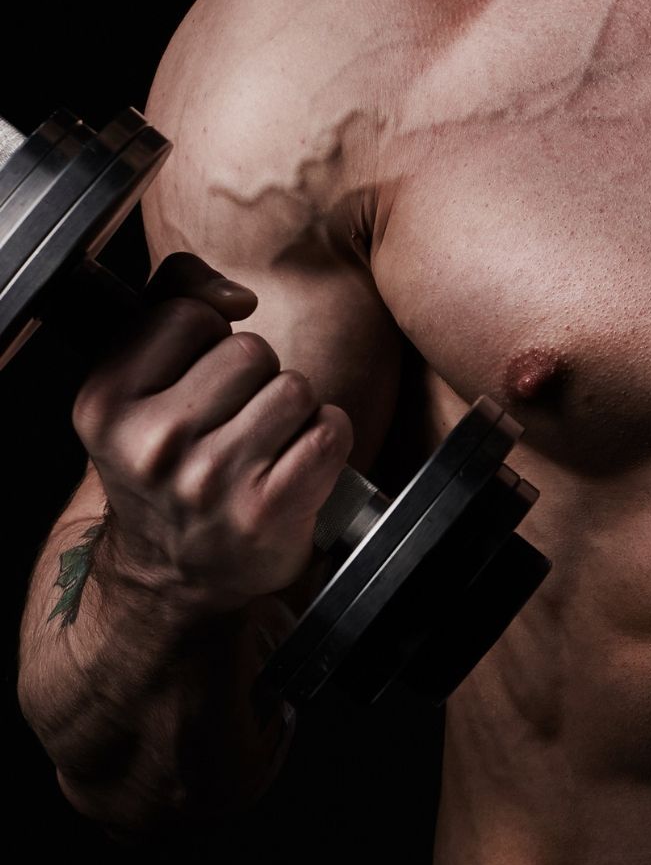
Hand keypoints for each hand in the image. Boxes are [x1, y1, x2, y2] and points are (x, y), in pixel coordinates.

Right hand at [71, 252, 354, 610]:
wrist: (175, 569)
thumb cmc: (169, 459)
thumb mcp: (140, 380)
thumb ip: (173, 301)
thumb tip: (233, 294)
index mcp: (107, 401)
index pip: (189, 315)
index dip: (210, 337)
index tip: (202, 373)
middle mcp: (152, 443)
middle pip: (251, 350)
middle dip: (258, 375)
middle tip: (237, 416)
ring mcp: (210, 481)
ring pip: (295, 388)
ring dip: (295, 408)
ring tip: (267, 440)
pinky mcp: (266, 510)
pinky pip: (330, 431)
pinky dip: (327, 438)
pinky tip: (299, 460)